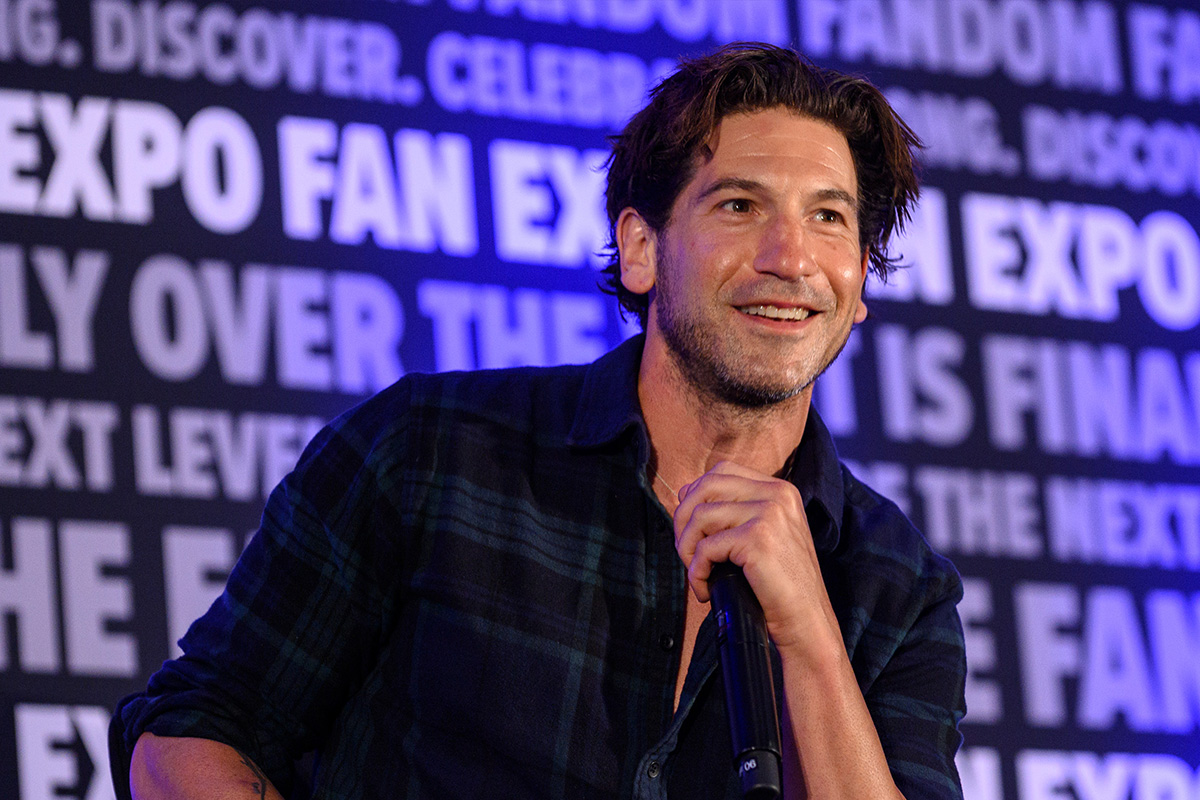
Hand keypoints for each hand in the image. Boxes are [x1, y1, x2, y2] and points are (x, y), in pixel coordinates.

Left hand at [672, 461, 835, 651]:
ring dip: (686, 548)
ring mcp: (769, 514)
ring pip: (700, 515)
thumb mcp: (764, 536)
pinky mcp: (758, 539)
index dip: (696, 495)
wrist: (808, 623)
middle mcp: (777, 495)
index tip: (690, 526)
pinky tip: (706, 589)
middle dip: (684, 519)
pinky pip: (705, 548)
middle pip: (706, 486)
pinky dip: (696, 572)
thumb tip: (685, 493)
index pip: (722, 471)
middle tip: (686, 553)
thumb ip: (734, 511)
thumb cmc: (780, 586)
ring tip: (698, 573)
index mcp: (780, 490)